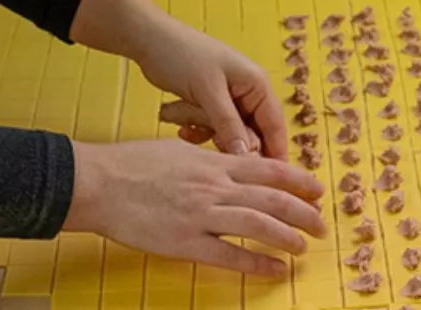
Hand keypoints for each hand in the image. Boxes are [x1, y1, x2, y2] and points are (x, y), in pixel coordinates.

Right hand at [66, 140, 324, 276]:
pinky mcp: (185, 243)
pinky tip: (275, 270)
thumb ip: (209, 159)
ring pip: (257, 226)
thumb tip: (232, 161)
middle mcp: (214, 187)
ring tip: (304, 246)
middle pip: (271, 199)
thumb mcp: (179, 151)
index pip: (267, 170)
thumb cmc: (134, 163)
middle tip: (321, 223)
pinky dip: (257, 264)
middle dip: (302, 211)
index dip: (297, 180)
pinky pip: (229, 256)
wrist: (100, 183)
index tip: (317, 189)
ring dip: (286, 236)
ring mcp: (201, 215)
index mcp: (213, 162)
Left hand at [133, 17, 288, 159]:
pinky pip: (212, 129)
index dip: (274, 154)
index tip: (269, 181)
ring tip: (187, 124)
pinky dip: (198, 131)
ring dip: (208, 133)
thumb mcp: (208, 91)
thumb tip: (246, 157)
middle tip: (210, 140)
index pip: (275, 126)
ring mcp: (228, 98)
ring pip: (229, 134)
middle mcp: (247, 92)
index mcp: (256, 84)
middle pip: (251, 133)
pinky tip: (182, 128)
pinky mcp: (209, 104)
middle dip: (229, 140)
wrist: (149, 40)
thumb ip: (228, 125)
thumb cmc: (182, 56)